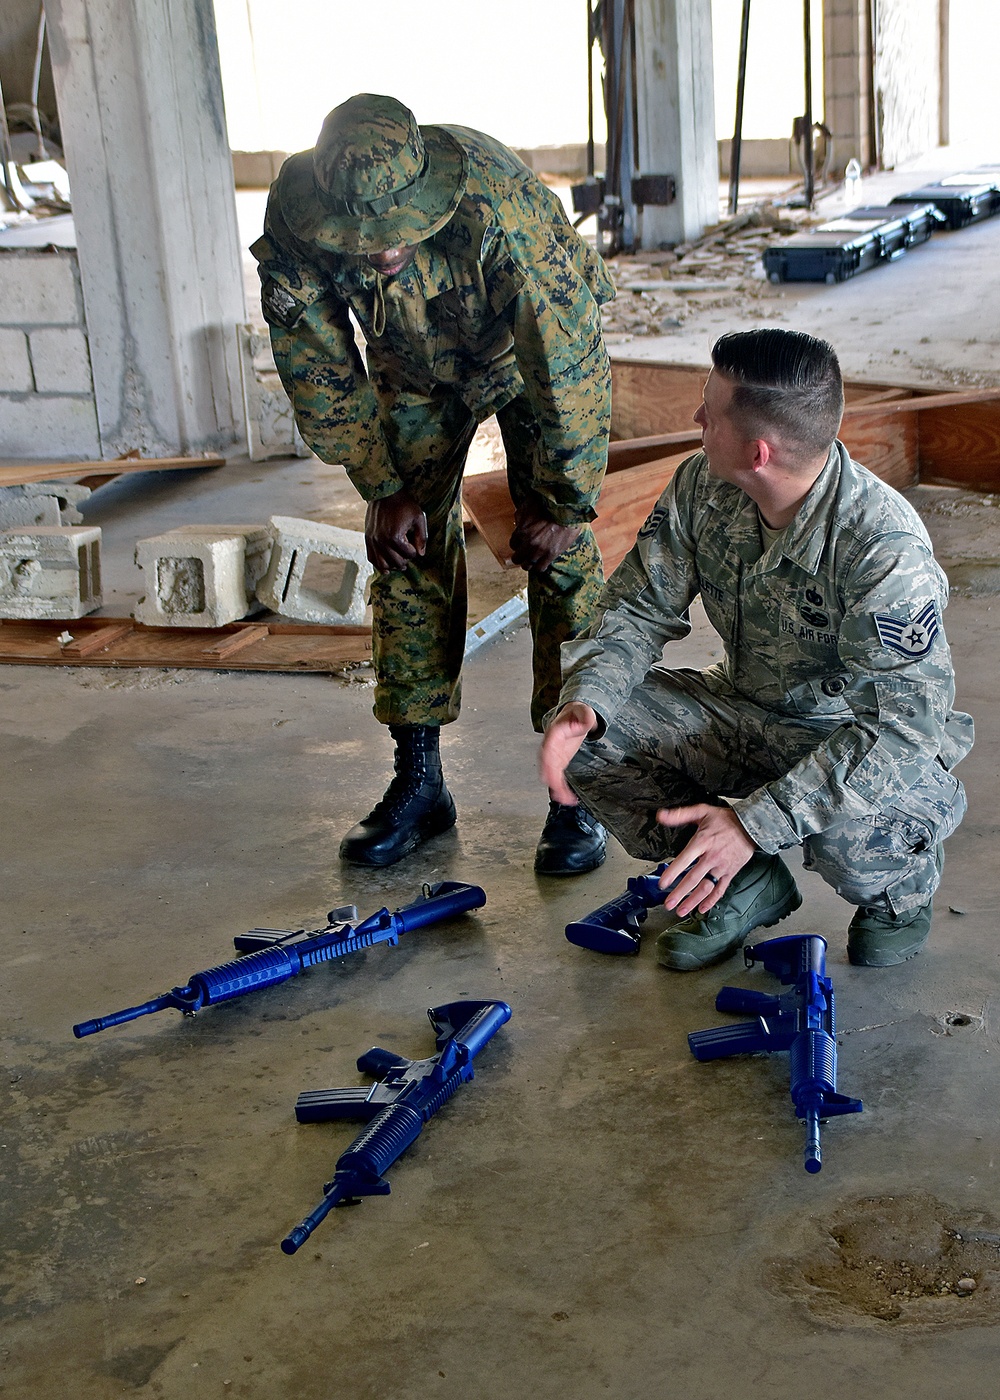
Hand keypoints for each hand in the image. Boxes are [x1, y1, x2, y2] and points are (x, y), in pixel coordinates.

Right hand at [365, 488, 427, 572]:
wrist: (385, 493)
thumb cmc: (404, 504)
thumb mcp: (419, 518)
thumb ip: (422, 537)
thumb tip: (420, 554)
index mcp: (395, 537)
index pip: (409, 555)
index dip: (415, 551)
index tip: (415, 543)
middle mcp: (382, 541)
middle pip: (397, 562)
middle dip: (405, 560)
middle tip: (408, 553)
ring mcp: (373, 541)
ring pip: (383, 564)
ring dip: (393, 566)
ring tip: (399, 562)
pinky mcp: (367, 538)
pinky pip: (372, 558)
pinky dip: (379, 565)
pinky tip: (386, 568)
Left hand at [509, 493, 580, 571]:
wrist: (568, 509)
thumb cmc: (549, 504)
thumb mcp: (528, 506)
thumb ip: (520, 516)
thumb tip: (518, 522)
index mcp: (521, 531)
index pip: (513, 544)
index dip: (518, 544)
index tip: (522, 543)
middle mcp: (528, 543)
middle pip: (517, 558)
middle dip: (521, 556)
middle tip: (526, 554)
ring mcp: (539, 550)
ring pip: (527, 566)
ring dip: (529, 563)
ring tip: (533, 560)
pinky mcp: (551, 554)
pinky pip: (540, 568)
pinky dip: (539, 567)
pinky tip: (541, 563)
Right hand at [538, 702, 598, 803]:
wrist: (574, 715)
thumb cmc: (576, 713)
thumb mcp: (583, 711)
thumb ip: (585, 716)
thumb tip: (587, 721)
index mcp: (554, 733)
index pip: (548, 746)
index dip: (547, 759)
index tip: (549, 770)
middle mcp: (550, 746)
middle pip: (546, 764)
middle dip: (551, 778)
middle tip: (558, 791)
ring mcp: (553, 755)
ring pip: (550, 773)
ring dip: (556, 787)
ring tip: (565, 799)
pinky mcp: (559, 762)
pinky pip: (557, 777)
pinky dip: (561, 788)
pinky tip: (567, 798)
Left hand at [656, 804, 757, 918]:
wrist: (751, 826)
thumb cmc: (726, 820)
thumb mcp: (702, 811)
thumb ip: (680, 815)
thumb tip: (662, 816)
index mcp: (702, 842)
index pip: (684, 860)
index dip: (672, 873)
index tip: (662, 883)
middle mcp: (712, 856)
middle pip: (693, 878)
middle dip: (679, 893)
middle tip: (668, 903)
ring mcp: (722, 866)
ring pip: (706, 887)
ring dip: (693, 901)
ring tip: (681, 910)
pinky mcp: (730, 873)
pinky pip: (720, 890)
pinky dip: (711, 901)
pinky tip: (702, 908)